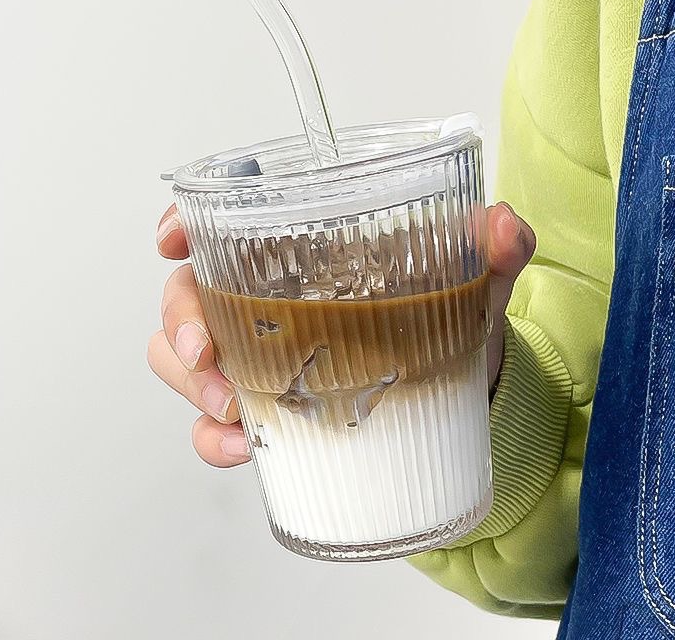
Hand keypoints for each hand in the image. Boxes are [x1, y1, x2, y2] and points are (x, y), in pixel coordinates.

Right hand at [148, 201, 534, 467]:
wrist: (462, 395)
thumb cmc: (448, 325)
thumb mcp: (471, 284)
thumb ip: (490, 251)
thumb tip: (503, 227)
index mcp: (301, 257)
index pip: (223, 228)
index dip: (184, 227)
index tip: (171, 239)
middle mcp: (265, 302)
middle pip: (186, 296)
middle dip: (182, 322)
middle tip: (210, 354)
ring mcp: (258, 357)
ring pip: (182, 358)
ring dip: (192, 384)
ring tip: (233, 409)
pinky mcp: (266, 409)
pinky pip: (212, 422)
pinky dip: (213, 438)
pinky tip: (243, 449)